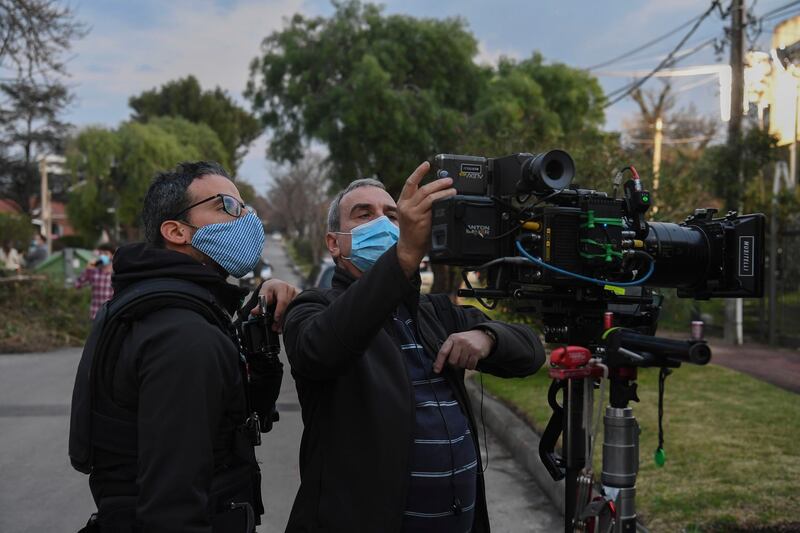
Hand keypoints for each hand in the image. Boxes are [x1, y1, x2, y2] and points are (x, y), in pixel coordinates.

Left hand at [252, 279, 299, 330]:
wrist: (276, 285)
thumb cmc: (270, 289)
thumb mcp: (263, 294)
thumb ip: (260, 304)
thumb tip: (254, 312)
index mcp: (281, 287)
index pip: (282, 300)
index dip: (279, 311)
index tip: (275, 319)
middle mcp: (291, 290)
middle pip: (288, 307)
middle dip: (282, 319)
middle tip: (275, 327)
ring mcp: (296, 295)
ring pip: (292, 310)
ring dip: (285, 320)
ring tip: (278, 328)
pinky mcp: (299, 299)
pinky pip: (296, 310)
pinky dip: (289, 318)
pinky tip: (284, 325)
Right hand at [396, 161, 455, 276]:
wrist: (408, 248)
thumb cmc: (412, 230)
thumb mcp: (410, 213)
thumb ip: (419, 202)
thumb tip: (437, 190)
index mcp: (402, 202)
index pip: (410, 183)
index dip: (419, 172)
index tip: (427, 164)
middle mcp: (406, 207)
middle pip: (424, 189)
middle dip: (438, 183)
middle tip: (449, 180)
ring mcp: (413, 214)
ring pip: (430, 198)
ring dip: (443, 192)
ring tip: (453, 191)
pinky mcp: (421, 222)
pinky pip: (434, 209)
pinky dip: (443, 204)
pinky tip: (449, 202)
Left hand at [433, 330, 493, 372]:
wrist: (483, 336)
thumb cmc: (466, 340)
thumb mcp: (456, 340)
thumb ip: (448, 350)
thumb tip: (437, 365)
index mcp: (452, 338)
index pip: (443, 352)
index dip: (439, 362)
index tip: (436, 370)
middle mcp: (460, 341)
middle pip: (452, 361)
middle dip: (455, 364)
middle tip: (458, 360)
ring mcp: (469, 346)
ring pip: (461, 364)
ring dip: (463, 365)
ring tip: (466, 358)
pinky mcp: (477, 351)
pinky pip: (470, 365)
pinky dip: (470, 366)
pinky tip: (471, 360)